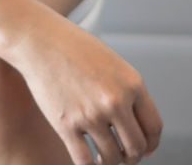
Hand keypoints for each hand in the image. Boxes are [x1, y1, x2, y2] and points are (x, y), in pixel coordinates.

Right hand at [4, 9, 162, 163]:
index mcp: (131, 84)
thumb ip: (128, 91)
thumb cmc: (73, 48)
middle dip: (132, 157)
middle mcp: (114, 102)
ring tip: (104, 157)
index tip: (146, 149)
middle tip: (125, 156)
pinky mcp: (66, 124)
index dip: (152, 144)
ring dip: (111, 162)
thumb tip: (138, 127)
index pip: (154, 128)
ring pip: (112, 157)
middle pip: (136, 147)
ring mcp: (90, 115)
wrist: (37, 39)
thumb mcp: (112, 63)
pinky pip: (84, 160)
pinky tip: (89, 161)